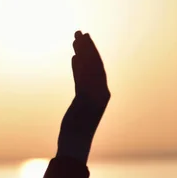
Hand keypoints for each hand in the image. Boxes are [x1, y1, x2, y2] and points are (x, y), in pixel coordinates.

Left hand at [57, 31, 110, 162]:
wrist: (75, 145)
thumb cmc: (75, 129)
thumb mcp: (80, 105)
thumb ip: (82, 88)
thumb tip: (78, 70)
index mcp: (102, 94)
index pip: (98, 67)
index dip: (92, 52)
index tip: (84, 39)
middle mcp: (101, 94)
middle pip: (95, 65)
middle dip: (88, 47)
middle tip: (79, 32)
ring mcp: (95, 99)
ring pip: (90, 70)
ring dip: (83, 53)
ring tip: (75, 38)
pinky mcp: (86, 104)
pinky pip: (83, 81)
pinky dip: (79, 68)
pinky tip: (74, 57)